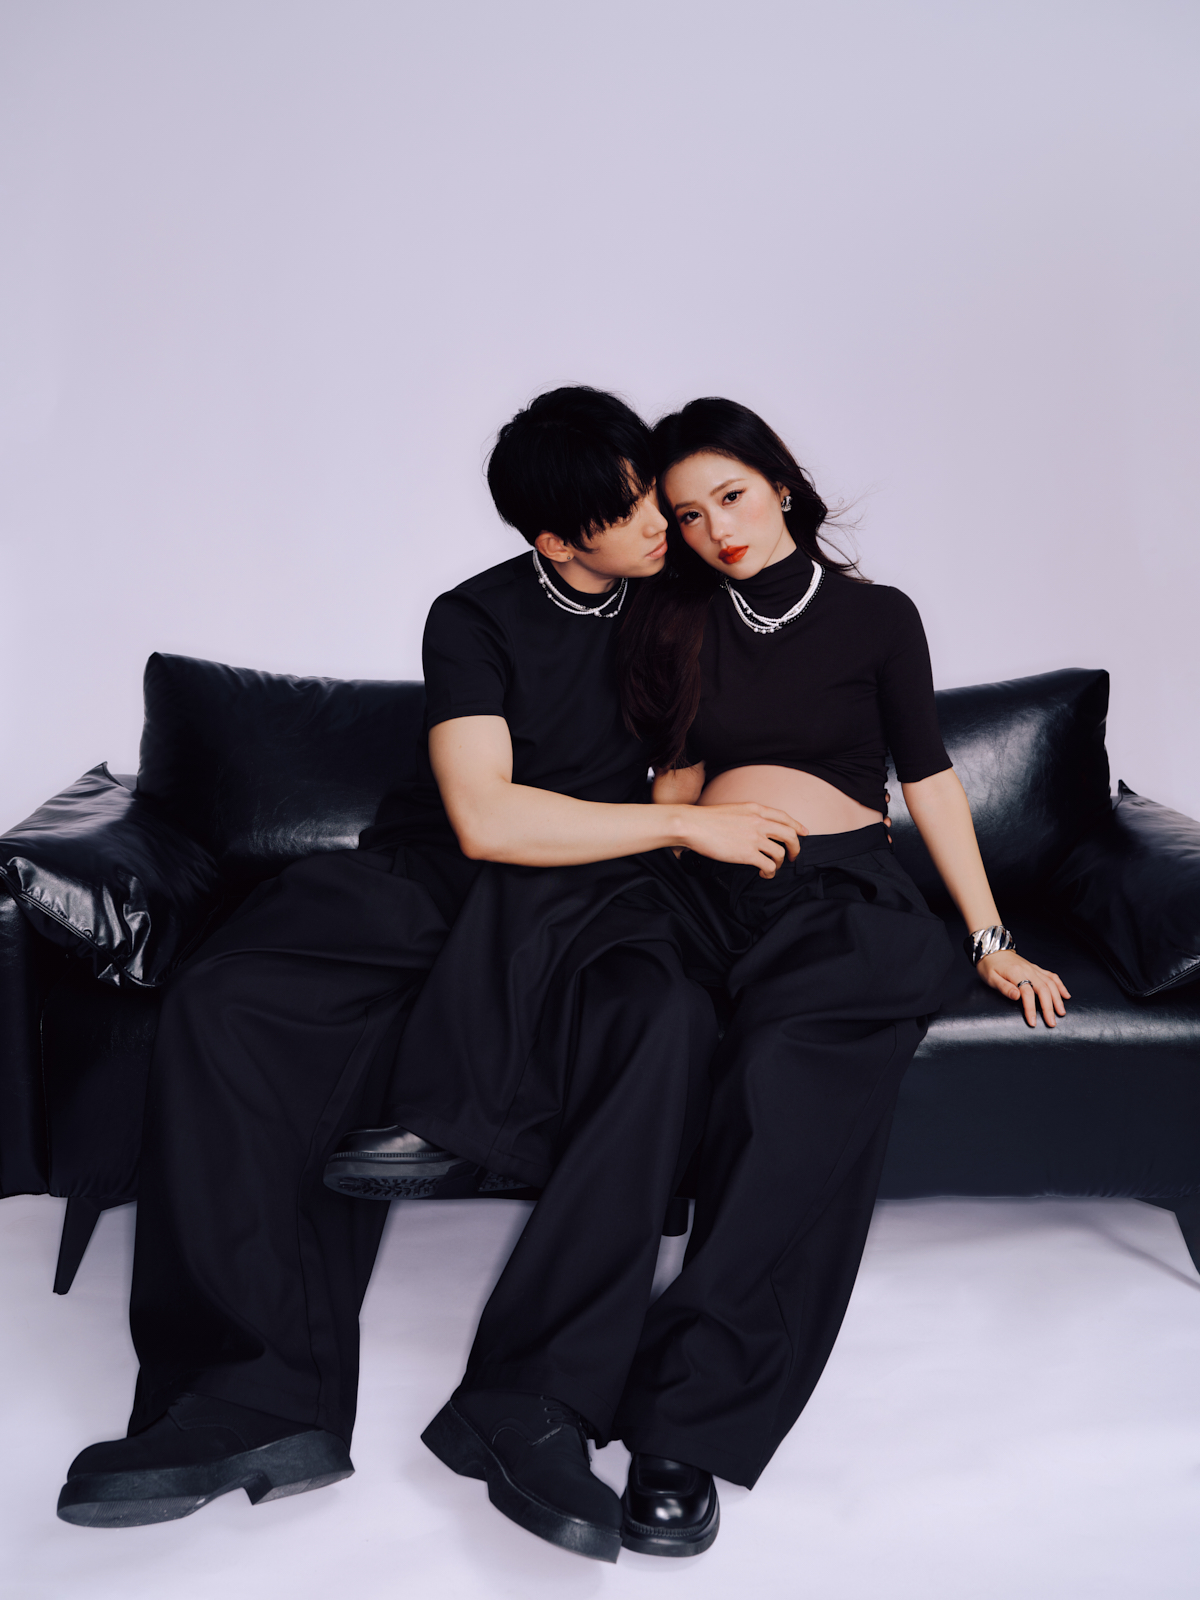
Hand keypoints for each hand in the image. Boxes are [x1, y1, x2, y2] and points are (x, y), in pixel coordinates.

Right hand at [681, 803, 806, 878]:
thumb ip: (749, 817)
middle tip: (793, 856)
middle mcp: (759, 822)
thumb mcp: (734, 810)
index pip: (784, 816)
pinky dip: (770, 872)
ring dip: (780, 863)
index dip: (797, 826)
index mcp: (755, 809)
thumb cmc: (707, 819)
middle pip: (790, 835)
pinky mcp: (748, 854)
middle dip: (796, 848)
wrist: (693, 825)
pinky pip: (769, 865)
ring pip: (781, 853)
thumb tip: (757, 828)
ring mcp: (754, 838)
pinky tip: (764, 873)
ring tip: (772, 867)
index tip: (804, 833)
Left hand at [976, 949, 1070, 1027]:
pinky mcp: (1036, 968)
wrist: (992, 949)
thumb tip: (1016, 996)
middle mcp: (1029, 970)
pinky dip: (1061, 986)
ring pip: (1051, 984)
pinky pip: (1052, 976)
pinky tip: (1066, 995)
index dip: (1031, 1009)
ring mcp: (1034, 969)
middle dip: (1049, 1008)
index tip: (1033, 1022)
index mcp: (1016, 973)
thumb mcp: (991, 978)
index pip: (1027, 994)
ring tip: (1061, 1013)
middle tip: (1052, 1023)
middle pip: (1043, 990)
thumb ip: (1004, 987)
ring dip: (1058, 999)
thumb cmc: (989, 965)